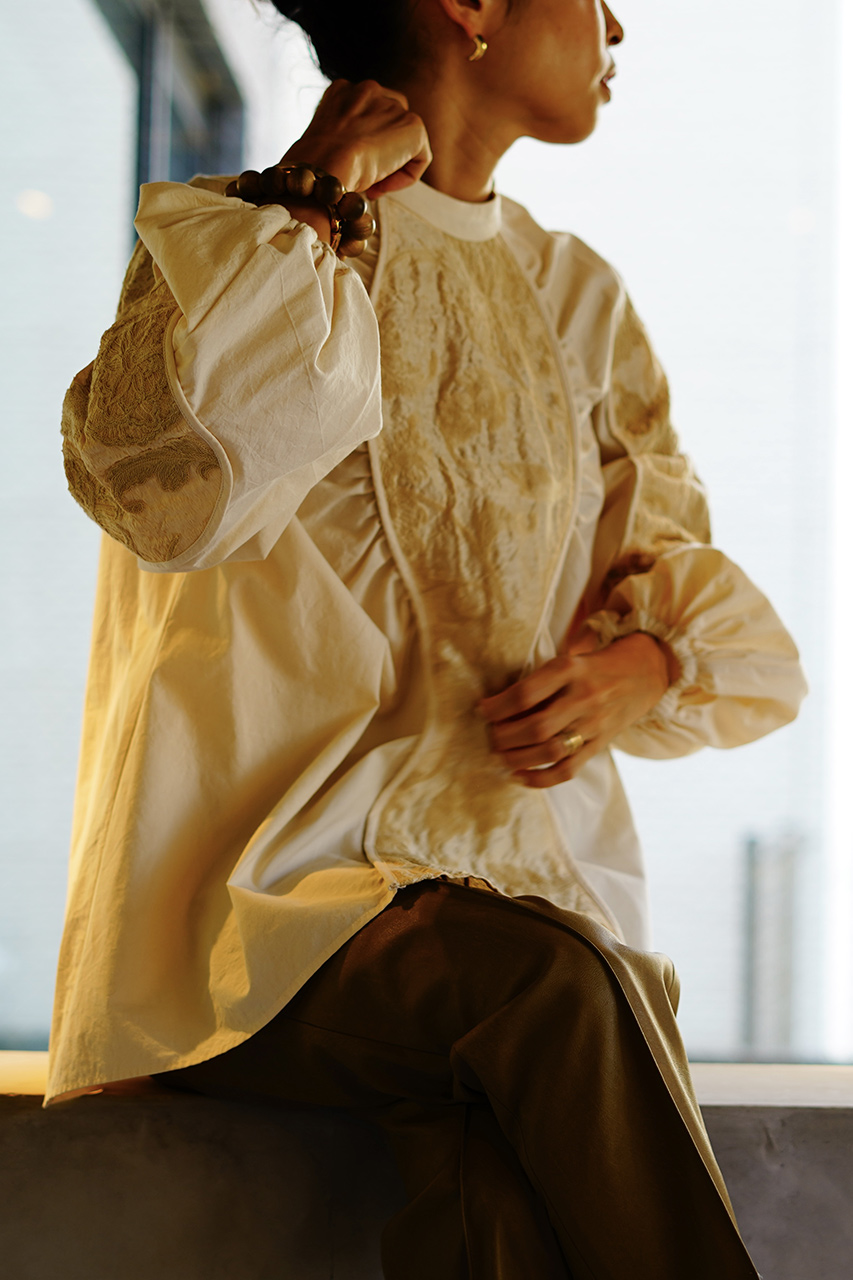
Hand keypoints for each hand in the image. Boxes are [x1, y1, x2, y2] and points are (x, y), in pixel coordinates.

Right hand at [281, 79, 431, 198]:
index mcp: (342, 91)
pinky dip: (406, 177)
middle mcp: (368, 89)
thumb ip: (340, 140)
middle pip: (390, 122)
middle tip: (366, 180)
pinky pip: (421, 156)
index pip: (366, 115)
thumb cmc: (312, 168)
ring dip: (392, 166)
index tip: (351, 169)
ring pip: (405, 140)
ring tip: (371, 185)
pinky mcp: (412, 125)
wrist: (322, 168)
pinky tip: (382, 187)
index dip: (362, 146)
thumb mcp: (320, 145)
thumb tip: (353, 158)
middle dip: (382, 151)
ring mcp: (392, 105)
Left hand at [478, 632, 672, 788]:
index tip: (482, 711)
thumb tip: (495, 707)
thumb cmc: (590, 667)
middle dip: (505, 737)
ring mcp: (594, 724)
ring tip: (500, 757)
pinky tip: (519, 776)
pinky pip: (567, 770)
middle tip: (490, 738)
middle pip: (537, 727)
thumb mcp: (566, 660)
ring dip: (518, 759)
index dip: (498, 707)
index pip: (526, 694)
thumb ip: (538, 682)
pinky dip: (540, 779)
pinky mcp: (599, 745)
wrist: (642, 674)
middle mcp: (583, 698)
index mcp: (570, 669)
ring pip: (551, 751)